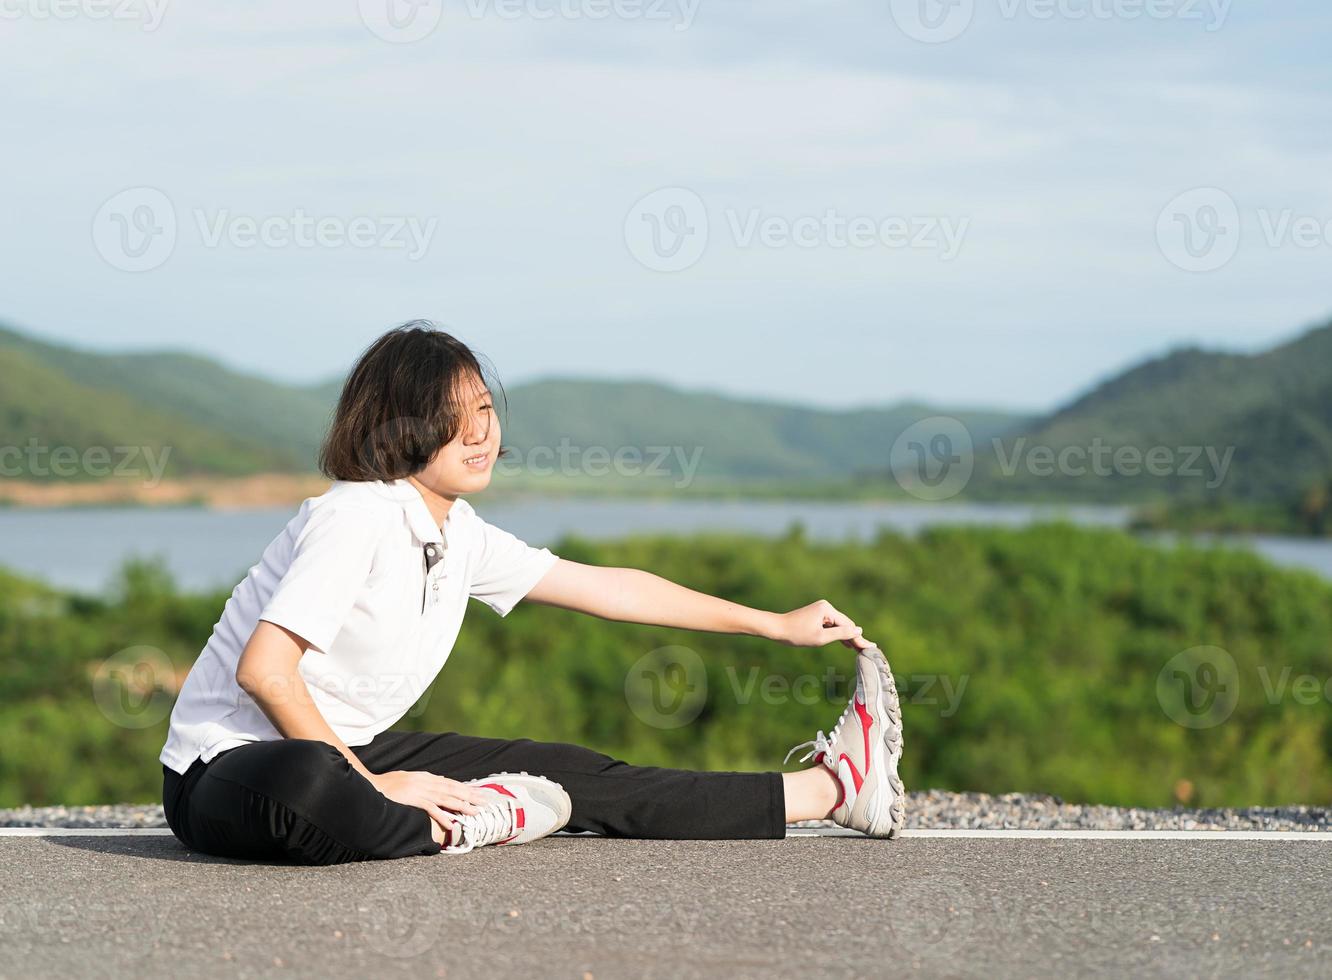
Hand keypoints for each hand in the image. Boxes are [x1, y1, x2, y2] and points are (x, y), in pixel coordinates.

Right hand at [368, 769, 488, 840]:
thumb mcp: (407, 779)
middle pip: (452, 789)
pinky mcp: (412, 799)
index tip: (478, 794)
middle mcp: (424, 782)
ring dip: (462, 805)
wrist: (368, 786)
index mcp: (424, 777)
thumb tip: (437, 785)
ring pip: (446, 798)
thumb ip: (422, 782)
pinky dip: (442, 815)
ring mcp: (419, 790)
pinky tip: (451, 822)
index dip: (464, 789)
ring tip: (475, 812)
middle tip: (485, 802)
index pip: (449, 783)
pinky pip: (430, 808)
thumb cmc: (386, 786)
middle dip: (470, 796)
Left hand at [770, 599, 872, 649]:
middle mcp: (825, 606)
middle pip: (845, 624)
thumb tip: (859, 630)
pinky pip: (831, 625)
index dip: (858, 638)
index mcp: (827, 609)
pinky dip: (837, 634)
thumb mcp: (821, 637)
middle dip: (854, 637)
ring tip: (859, 649)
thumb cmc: (797, 634)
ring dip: (847, 637)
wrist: (777, 628)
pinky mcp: (817, 615)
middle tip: (868, 649)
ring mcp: (821, 610)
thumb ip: (841, 634)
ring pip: (838, 625)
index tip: (871, 646)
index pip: (847, 626)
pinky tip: (845, 643)